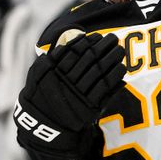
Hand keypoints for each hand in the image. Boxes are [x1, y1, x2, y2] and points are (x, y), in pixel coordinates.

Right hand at [16, 32, 125, 154]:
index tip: (97, 36)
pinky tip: (121, 67)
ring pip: (98, 71)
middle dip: (103, 47)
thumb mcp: (39, 73)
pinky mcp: (89, 107)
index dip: (88, 42)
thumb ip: (54, 55)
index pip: (76, 51)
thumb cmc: (41, 94)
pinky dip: (114, 76)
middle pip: (90, 59)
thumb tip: (75, 39)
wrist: (44, 124)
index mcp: (55, 71)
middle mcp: (67, 81)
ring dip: (111, 59)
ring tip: (119, 50)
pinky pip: (105, 88)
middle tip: (113, 38)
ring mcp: (79, 94)